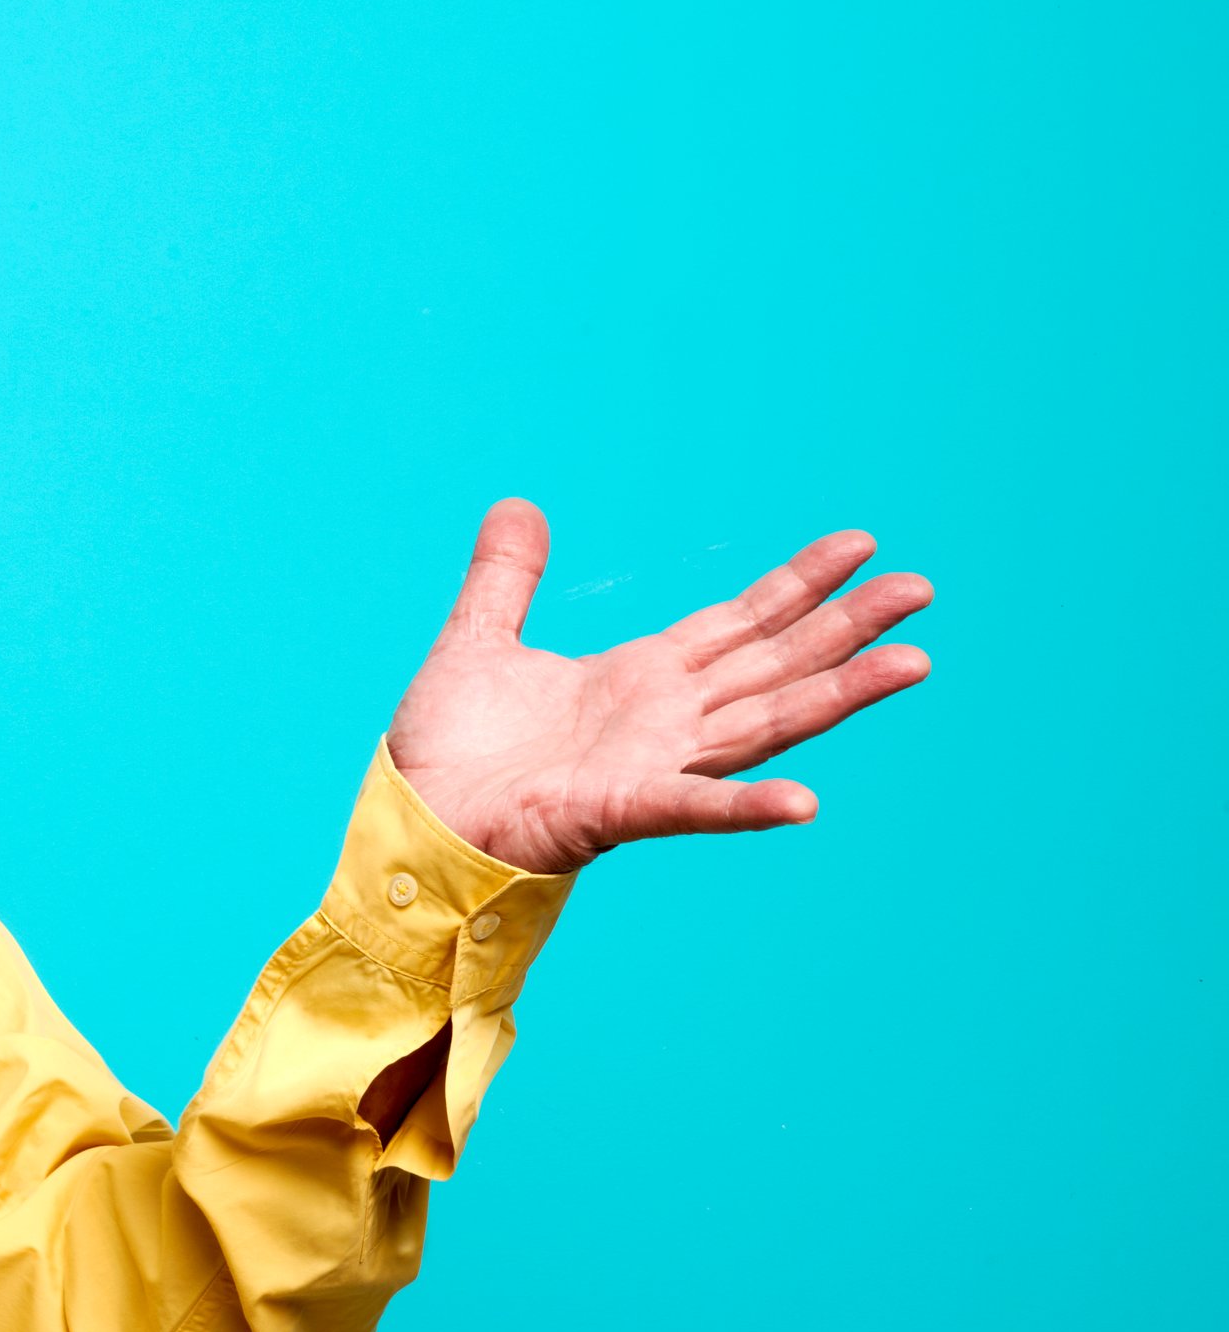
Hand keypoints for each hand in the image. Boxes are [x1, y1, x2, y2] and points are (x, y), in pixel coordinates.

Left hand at [386, 501, 932, 874]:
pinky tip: (805, 802)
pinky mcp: (616, 810)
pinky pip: (691, 808)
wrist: (410, 825)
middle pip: (774, 663)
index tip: (862, 544)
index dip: (800, 584)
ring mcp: (649, 766)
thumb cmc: (449, 753)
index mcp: (641, 677)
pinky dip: (745, 807)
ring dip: (835, 696)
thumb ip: (505, 579)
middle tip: (921, 587)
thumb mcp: (478, 643)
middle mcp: (664, 720)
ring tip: (912, 663)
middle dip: (845, 626)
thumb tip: (516, 505)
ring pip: (762, 723)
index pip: (740, 622)